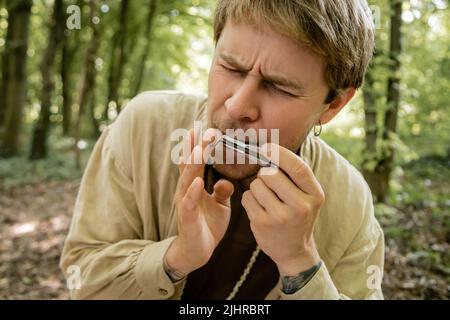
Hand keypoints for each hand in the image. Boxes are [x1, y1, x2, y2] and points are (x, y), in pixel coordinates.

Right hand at [164, 128, 233, 276]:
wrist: (198, 250)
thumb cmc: (208, 224)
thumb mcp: (220, 205)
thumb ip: (223, 190)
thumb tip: (227, 180)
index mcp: (194, 185)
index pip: (195, 161)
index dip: (199, 146)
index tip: (206, 129)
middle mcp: (187, 190)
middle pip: (190, 165)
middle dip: (197, 148)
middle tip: (206, 131)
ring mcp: (185, 203)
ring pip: (187, 179)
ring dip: (194, 164)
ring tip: (201, 149)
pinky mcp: (187, 217)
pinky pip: (189, 203)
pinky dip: (193, 192)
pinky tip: (198, 181)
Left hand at [241, 143, 323, 275]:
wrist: (294, 250)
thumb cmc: (298, 215)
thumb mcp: (307, 196)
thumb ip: (294, 175)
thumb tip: (269, 149)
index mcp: (315, 195)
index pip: (297, 167)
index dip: (280, 154)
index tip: (267, 147)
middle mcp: (300, 207)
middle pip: (271, 173)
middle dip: (265, 173)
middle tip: (268, 182)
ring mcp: (281, 217)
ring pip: (256, 185)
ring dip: (257, 187)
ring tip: (266, 198)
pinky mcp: (263, 224)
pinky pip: (247, 198)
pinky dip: (250, 199)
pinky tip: (260, 208)